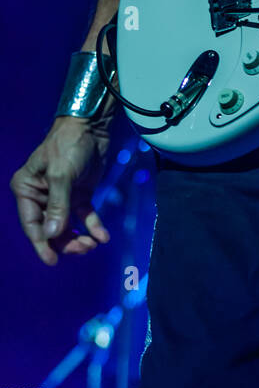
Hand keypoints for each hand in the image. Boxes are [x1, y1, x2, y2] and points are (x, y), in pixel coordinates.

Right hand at [10, 116, 111, 265]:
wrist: (92, 126)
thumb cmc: (69, 145)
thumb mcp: (61, 174)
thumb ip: (58, 205)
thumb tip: (52, 235)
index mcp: (27, 190)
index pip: (32, 224)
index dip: (42, 244)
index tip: (53, 261)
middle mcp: (41, 196)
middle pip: (51, 229)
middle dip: (66, 242)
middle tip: (84, 249)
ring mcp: (62, 196)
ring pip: (67, 226)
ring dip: (79, 238)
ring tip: (94, 244)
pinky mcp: (80, 194)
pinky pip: (84, 216)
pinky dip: (93, 226)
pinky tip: (102, 236)